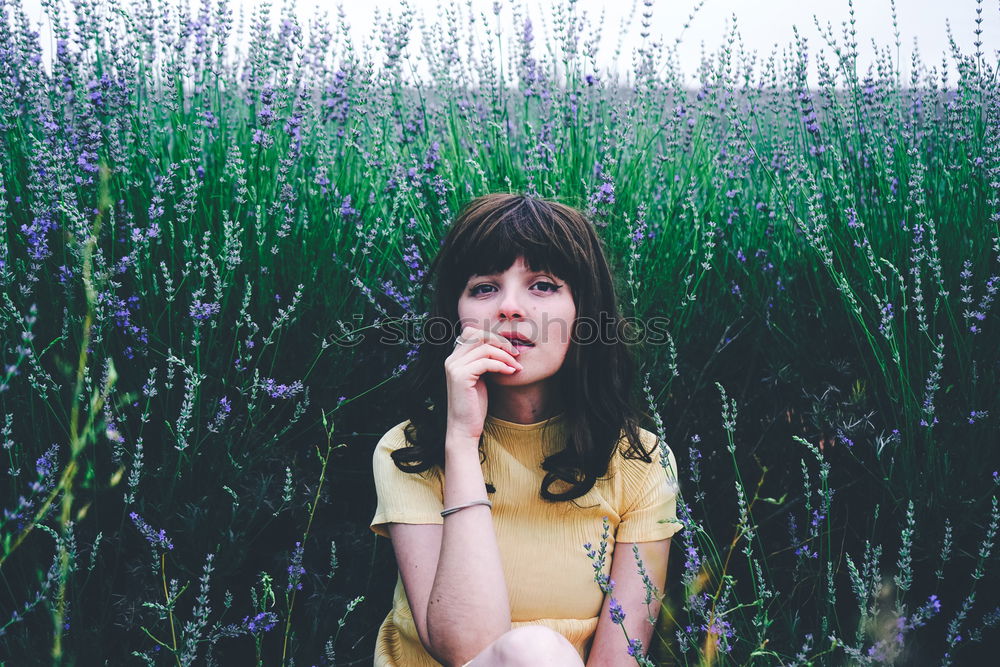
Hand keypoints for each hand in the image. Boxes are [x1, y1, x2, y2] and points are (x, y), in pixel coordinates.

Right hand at [444, 325, 523, 441]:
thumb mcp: (481, 378)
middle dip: (500, 341)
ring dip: (505, 355)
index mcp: (455, 358)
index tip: (509, 349)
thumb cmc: (474, 405)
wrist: (464, 429)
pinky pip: (486, 362)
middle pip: (478, 334)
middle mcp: (451, 360)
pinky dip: (501, 365)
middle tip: (515, 353)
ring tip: (516, 366)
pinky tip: (511, 372)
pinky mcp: (460, 377)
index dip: (493, 336)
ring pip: (484, 348)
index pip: (473, 332)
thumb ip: (485, 361)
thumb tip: (503, 345)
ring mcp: (454, 367)